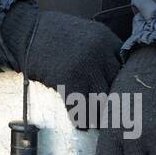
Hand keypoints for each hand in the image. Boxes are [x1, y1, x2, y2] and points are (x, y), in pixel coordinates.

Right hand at [1, 8, 122, 123]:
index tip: (124, 96)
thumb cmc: (56, 34)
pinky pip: (82, 108)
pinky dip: (82, 120)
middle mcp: (100, 52)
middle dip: (117, 101)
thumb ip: (105, 50)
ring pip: (103, 100)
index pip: (129, 68)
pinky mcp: (67, 79)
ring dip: (101, 115)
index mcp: (107, 39)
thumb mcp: (87, 33)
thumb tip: (121, 75)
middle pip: (120, 85)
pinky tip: (82, 123)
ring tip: (100, 123)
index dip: (127, 84)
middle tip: (116, 116)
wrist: (26, 31)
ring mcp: (84, 66)